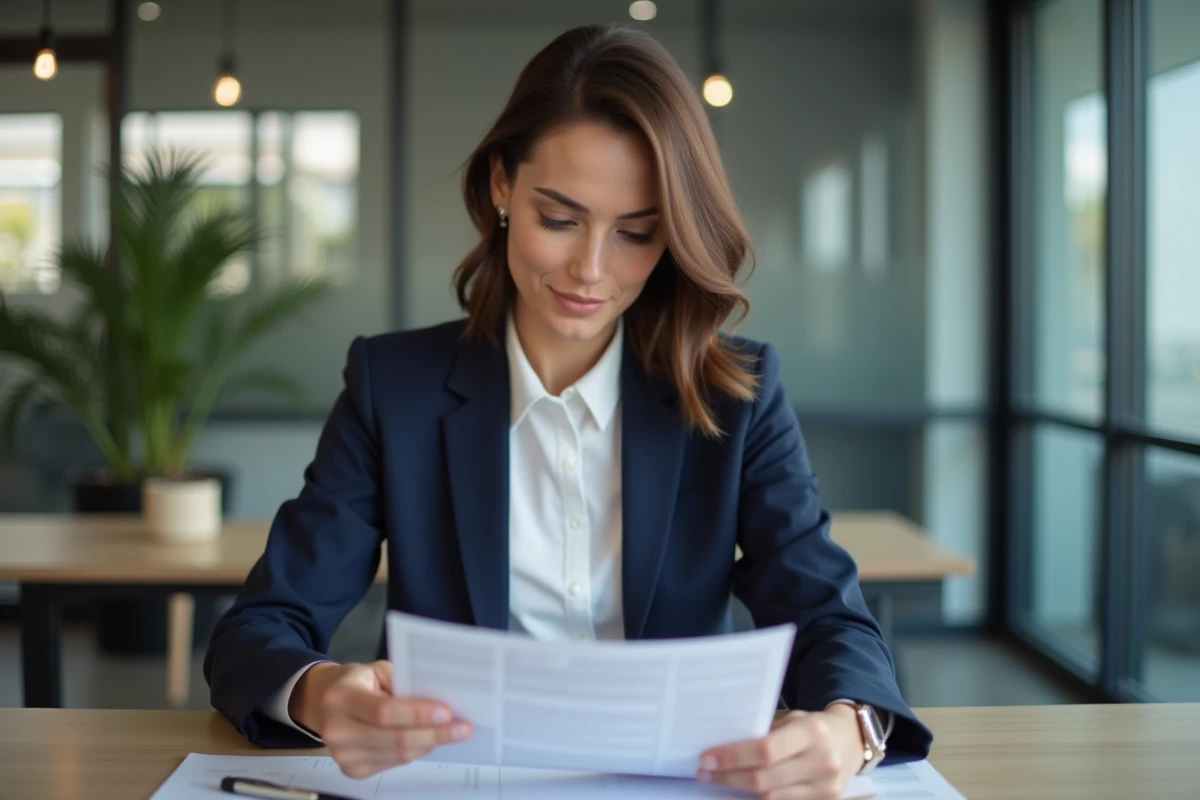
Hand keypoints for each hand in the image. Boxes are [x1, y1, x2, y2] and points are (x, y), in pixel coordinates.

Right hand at [290, 660, 472, 778]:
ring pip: (398, 755)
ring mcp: (343, 755)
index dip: (417, 714)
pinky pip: (394, 763)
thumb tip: (438, 697)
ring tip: (453, 733)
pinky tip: (431, 740)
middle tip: (463, 728)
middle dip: (434, 734)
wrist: (324, 703)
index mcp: (340, 698)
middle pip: (394, 739)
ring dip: (430, 744)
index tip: (447, 711)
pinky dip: (417, 752)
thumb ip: (402, 681)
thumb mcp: (376, 670)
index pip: (383, 711)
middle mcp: (337, 730)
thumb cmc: (358, 682)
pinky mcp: (353, 770)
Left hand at [697, 707, 864, 799]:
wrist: (851, 740)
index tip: (707, 759)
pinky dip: (760, 799)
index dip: (733, 757)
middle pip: (764, 778)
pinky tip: (743, 791)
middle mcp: (822, 761)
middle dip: (729, 777)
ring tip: (719, 780)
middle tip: (705, 772)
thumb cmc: (813, 726)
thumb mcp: (793, 719)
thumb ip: (766, 733)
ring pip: (771, 797)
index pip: (765, 750)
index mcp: (812, 732)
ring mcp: (826, 786)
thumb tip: (724, 746)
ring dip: (739, 790)